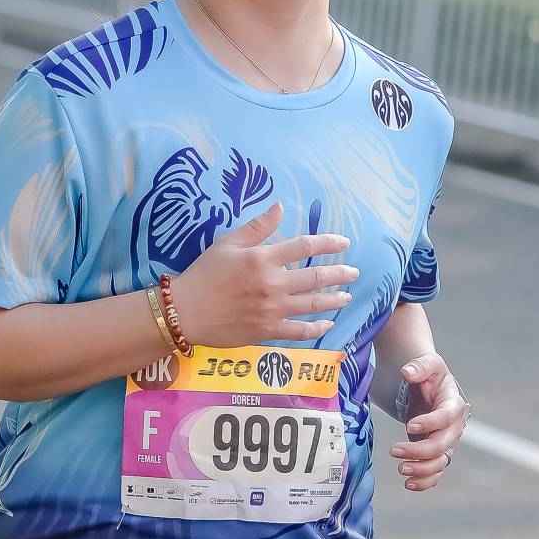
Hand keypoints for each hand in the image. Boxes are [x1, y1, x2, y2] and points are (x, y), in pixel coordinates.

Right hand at [170, 200, 356, 343]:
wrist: (185, 311)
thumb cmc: (204, 274)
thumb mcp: (227, 243)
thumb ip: (257, 226)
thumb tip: (281, 207)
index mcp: (264, 258)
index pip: (305, 247)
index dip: (328, 243)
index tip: (344, 242)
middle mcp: (273, 283)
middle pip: (316, 277)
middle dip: (340, 274)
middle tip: (353, 272)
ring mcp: (273, 310)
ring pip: (313, 305)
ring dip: (334, 300)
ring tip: (346, 297)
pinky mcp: (268, 331)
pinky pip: (300, 331)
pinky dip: (317, 328)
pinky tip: (328, 324)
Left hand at [389, 352, 465, 490]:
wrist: (429, 387)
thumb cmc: (429, 375)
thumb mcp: (427, 364)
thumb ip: (419, 366)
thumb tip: (406, 372)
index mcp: (453, 404)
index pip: (447, 417)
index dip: (430, 423)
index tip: (409, 425)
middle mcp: (453, 426)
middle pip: (443, 444)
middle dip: (420, 451)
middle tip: (394, 450)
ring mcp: (446, 441)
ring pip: (441, 462)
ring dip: (422, 469)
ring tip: (401, 469)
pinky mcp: (436, 452)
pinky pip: (436, 471)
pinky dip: (426, 481)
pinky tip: (409, 484)